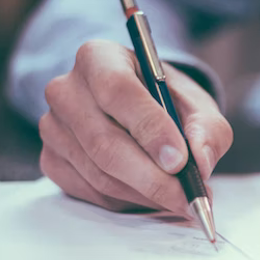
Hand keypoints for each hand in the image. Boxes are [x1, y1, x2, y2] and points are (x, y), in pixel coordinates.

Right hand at [38, 40, 232, 212]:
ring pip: (100, 174)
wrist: (138, 110)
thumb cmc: (167, 102)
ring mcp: (53, 127)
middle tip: (188, 198)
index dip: (150, 129)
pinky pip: (91, 192)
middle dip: (153, 178)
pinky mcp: (51, 160)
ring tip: (179, 199)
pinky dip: (127, 202)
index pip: (118, 91)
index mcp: (99, 58)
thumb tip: (200, 162)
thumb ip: (207, 129)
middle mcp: (66, 90)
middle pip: (105, 143)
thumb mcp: (197, 105)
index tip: (180, 161)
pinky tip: (151, 195)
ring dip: (145, 194)